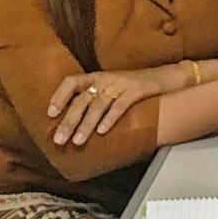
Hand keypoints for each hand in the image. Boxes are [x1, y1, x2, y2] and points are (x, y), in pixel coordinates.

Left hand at [47, 66, 187, 145]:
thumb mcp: (112, 89)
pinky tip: (103, 132)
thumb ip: (95, 102)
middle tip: (59, 139)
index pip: (71, 82)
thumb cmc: (136, 89)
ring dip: (86, 124)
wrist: (167, 78)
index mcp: (96, 77)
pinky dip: (111, 119)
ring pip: (98, 104)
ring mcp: (121, 83)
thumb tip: (74, 125)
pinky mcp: (137, 90)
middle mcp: (106, 79)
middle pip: (82, 99)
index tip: (50, 113)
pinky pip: (121, 105)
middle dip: (69, 121)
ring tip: (77, 141)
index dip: (59, 96)